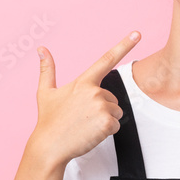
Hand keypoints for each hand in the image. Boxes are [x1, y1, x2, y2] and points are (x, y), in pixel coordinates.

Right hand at [26, 31, 140, 166]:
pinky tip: (90, 133)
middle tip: (82, 118)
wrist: (50, 146)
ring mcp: (102, 107)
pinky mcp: (107, 123)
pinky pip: (116, 125)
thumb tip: (41, 48)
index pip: (107, 59)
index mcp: (83, 82)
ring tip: (85, 125)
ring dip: (105, 120)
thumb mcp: (45, 92)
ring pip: (116, 112)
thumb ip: (47, 69)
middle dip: (102, 108)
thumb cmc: (49, 120)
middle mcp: (95, 91)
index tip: (137, 34)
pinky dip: (106, 132)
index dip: (124, 45)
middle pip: (112, 98)